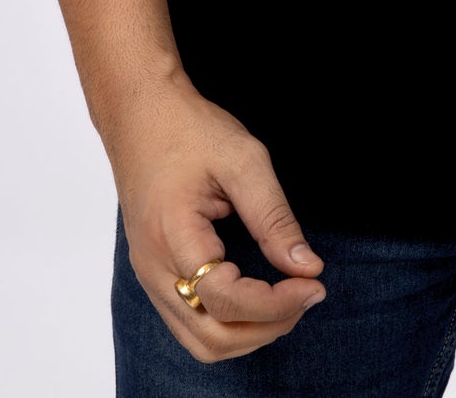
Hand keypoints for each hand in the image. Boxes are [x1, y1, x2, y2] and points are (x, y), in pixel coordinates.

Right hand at [101, 73, 326, 361]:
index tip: (315, 283)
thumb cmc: (190, 130)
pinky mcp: (154, 275)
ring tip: (288, 300)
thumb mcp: (244, 160)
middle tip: (308, 293)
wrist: (140, 114)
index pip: (226, 299)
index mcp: (173, 236)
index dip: (276, 303)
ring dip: (249, 334)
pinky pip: (190, 324)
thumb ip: (274, 217)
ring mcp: (150, 276)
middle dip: (268, 328)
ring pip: (200, 341)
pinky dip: (229, 325)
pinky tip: (258, 299)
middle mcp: (154, 269)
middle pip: (212, 338)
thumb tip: (308, 267)